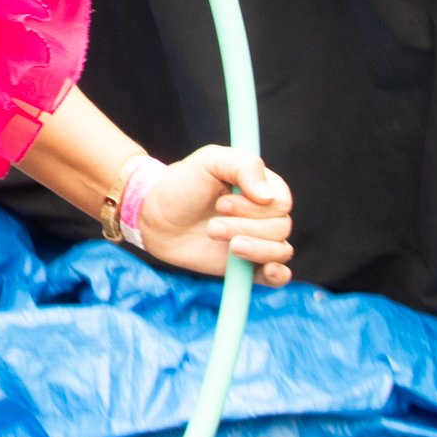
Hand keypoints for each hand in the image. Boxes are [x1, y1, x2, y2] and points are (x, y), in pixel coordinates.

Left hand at [134, 148, 293, 285]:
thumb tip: (268, 196)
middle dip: (245, 227)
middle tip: (211, 226)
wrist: (154, 216)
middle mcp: (263, 216)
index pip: (281, 202)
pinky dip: (278, 275)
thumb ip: (244, 166)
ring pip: (280, 251)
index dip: (256, 207)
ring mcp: (257, 241)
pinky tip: (268, 270)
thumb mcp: (209, 160)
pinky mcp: (247, 267)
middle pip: (280, 228)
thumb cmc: (181, 184)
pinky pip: (277, 276)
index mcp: (260, 188)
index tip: (222, 204)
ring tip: (217, 239)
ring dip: (253, 249)